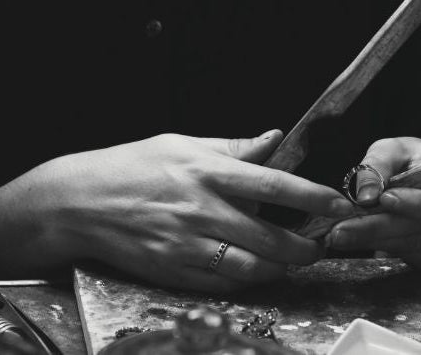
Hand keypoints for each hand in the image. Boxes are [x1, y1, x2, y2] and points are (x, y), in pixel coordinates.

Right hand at [36, 130, 345, 291]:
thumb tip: (273, 138)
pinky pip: (223, 284)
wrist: (81, 202)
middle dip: (305, 246)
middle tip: (320, 244)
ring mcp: (187, 245)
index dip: (311, 196)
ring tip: (292, 259)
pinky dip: (247, 280)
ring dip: (280, 268)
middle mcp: (200, 209)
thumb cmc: (131, 165)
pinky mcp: (174, 271)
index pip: (271, 184)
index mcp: (205, 171)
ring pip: (251, 267)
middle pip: (269, 237)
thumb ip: (232, 147)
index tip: (339, 203)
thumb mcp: (180, 143)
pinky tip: (256, 271)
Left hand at [323, 137, 420, 270]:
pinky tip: (367, 240)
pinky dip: (390, 250)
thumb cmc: (412, 159)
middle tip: (341, 230)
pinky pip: (418, 260)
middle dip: (378, 228)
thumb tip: (365, 195)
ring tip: (344, 234)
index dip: (415, 202)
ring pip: (417, 246)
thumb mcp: (392, 149)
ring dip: (378, 241)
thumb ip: (377, 166)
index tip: (383, 200)